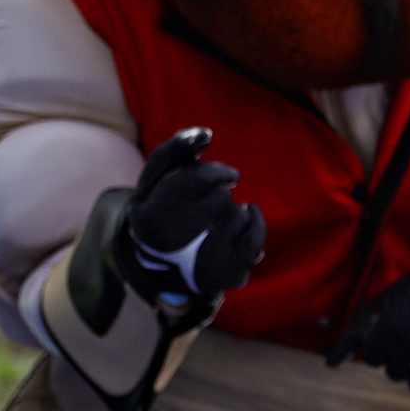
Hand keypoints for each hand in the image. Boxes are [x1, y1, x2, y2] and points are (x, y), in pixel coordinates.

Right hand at [67, 128, 265, 336]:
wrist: (162, 268)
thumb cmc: (160, 213)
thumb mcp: (154, 182)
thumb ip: (174, 152)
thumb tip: (205, 134)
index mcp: (153, 215)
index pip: (200, 179)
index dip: (218, 173)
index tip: (227, 175)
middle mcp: (178, 243)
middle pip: (221, 198)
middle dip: (220, 195)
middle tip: (209, 204)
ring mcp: (204, 262)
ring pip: (238, 217)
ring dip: (234, 212)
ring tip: (217, 221)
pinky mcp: (227, 276)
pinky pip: (256, 243)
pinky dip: (253, 227)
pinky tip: (245, 221)